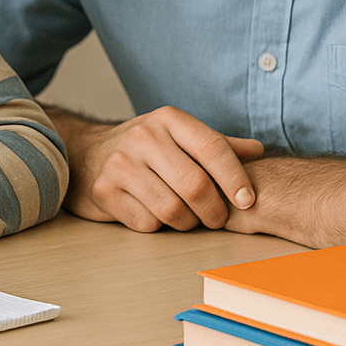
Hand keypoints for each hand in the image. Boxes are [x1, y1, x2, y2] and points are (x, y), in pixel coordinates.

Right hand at [55, 105, 263, 231]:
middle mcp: (143, 136)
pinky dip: (158, 227)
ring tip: (184, 215)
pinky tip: (153, 212)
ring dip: (187, 222)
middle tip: (216, 218)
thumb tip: (258, 151)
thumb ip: (217, 145)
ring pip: (173, 211)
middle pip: (196, 186)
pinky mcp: (105, 191)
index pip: (213, 148)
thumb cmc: (146, 150)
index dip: (236, 179)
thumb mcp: (179, 137)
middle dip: (214, 211)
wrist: (87, 155)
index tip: (247, 200)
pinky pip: (148, 224)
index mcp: (168, 119)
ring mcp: (120, 164)